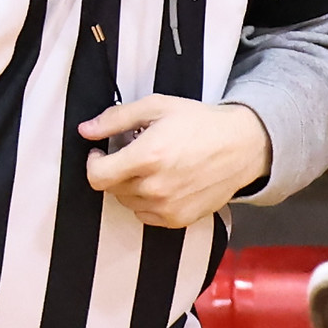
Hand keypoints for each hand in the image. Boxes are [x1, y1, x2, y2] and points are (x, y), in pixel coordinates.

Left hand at [80, 96, 270, 228]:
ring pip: (127, 202)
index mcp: (148, 157)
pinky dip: (147, 202)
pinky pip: (146, 215)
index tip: (101, 154)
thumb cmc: (200, 123)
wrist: (241, 147)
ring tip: (151, 168)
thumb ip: (116, 119)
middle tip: (134, 155)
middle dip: (115, 171)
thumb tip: (85, 130)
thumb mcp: (157, 107)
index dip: (93, 163)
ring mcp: (167, 207)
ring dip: (130, 187)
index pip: (97, 176)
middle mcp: (155, 187)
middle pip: (111, 189)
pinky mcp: (178, 220)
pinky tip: (163, 183)